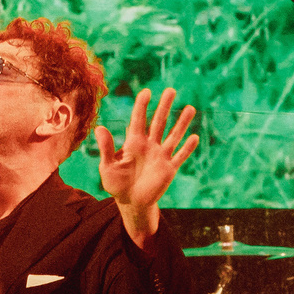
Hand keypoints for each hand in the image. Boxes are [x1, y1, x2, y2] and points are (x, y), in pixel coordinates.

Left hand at [94, 86, 199, 240]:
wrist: (130, 202)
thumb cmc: (116, 184)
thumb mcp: (107, 167)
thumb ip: (106, 148)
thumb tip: (99, 128)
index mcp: (134, 142)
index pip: (139, 119)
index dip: (142, 106)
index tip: (147, 92)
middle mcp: (149, 145)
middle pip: (159, 122)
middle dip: (165, 107)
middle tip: (171, 90)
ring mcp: (161, 156)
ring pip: (173, 136)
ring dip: (182, 123)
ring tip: (190, 108)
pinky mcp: (169, 169)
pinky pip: (180, 156)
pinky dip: (187, 148)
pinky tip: (194, 137)